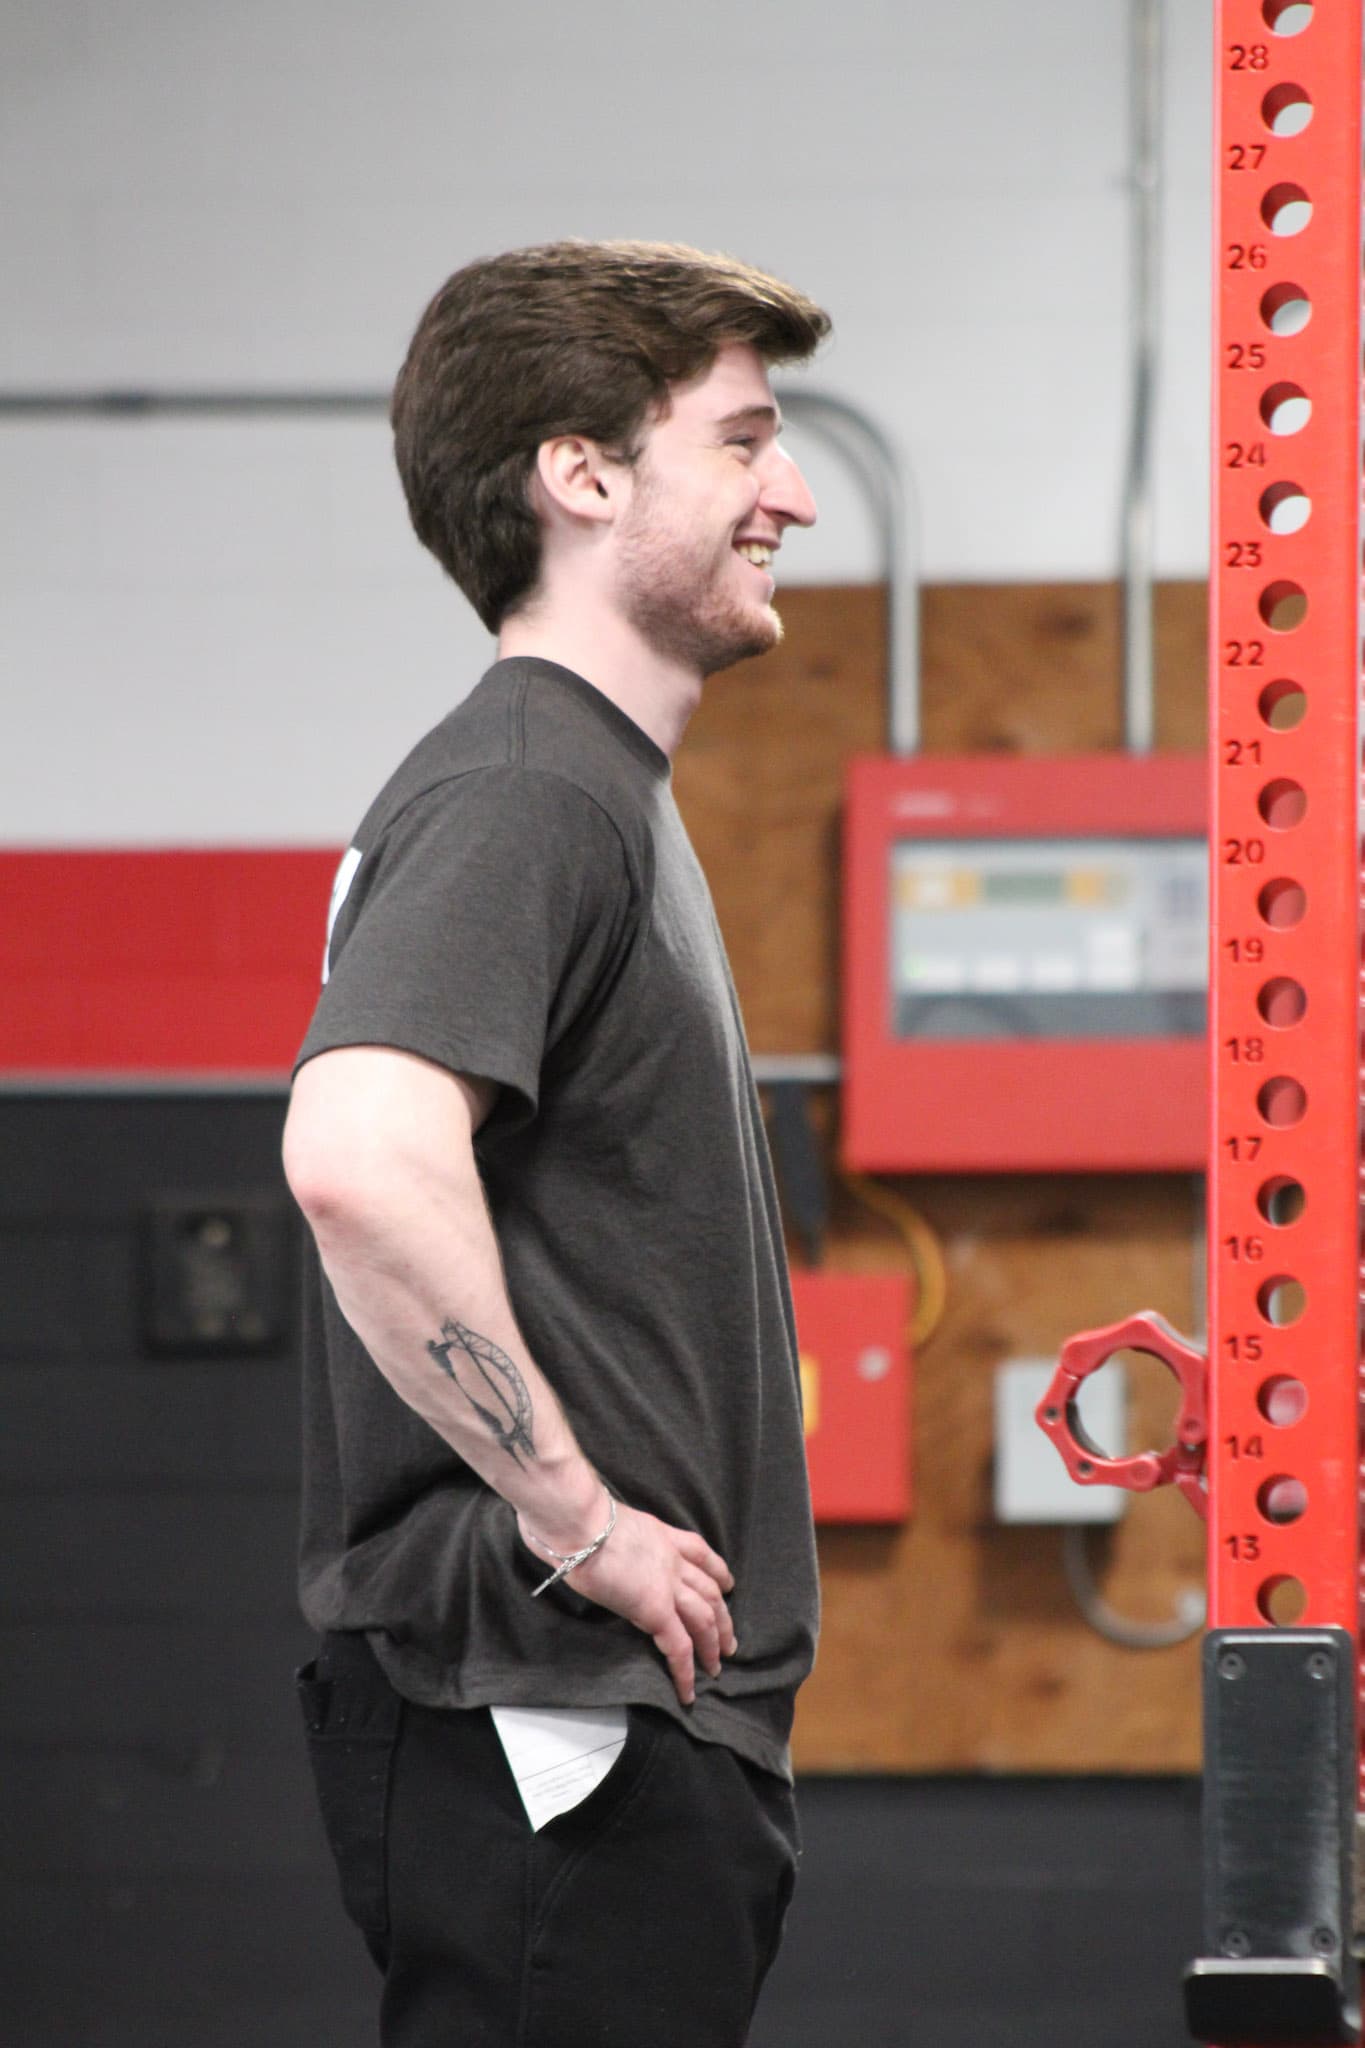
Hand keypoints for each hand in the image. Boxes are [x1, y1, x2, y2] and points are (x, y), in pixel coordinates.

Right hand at [519, 1499, 736, 1706]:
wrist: (582, 1526)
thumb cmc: (580, 1521)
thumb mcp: (611, 1525)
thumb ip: (620, 1541)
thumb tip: (603, 1554)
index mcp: (661, 1536)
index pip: (700, 1553)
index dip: (718, 1571)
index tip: (727, 1585)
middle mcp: (672, 1560)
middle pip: (710, 1591)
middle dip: (723, 1617)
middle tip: (730, 1641)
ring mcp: (668, 1585)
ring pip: (705, 1618)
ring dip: (714, 1644)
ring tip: (717, 1667)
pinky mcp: (656, 1610)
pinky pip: (678, 1646)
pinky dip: (685, 1671)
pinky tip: (688, 1690)